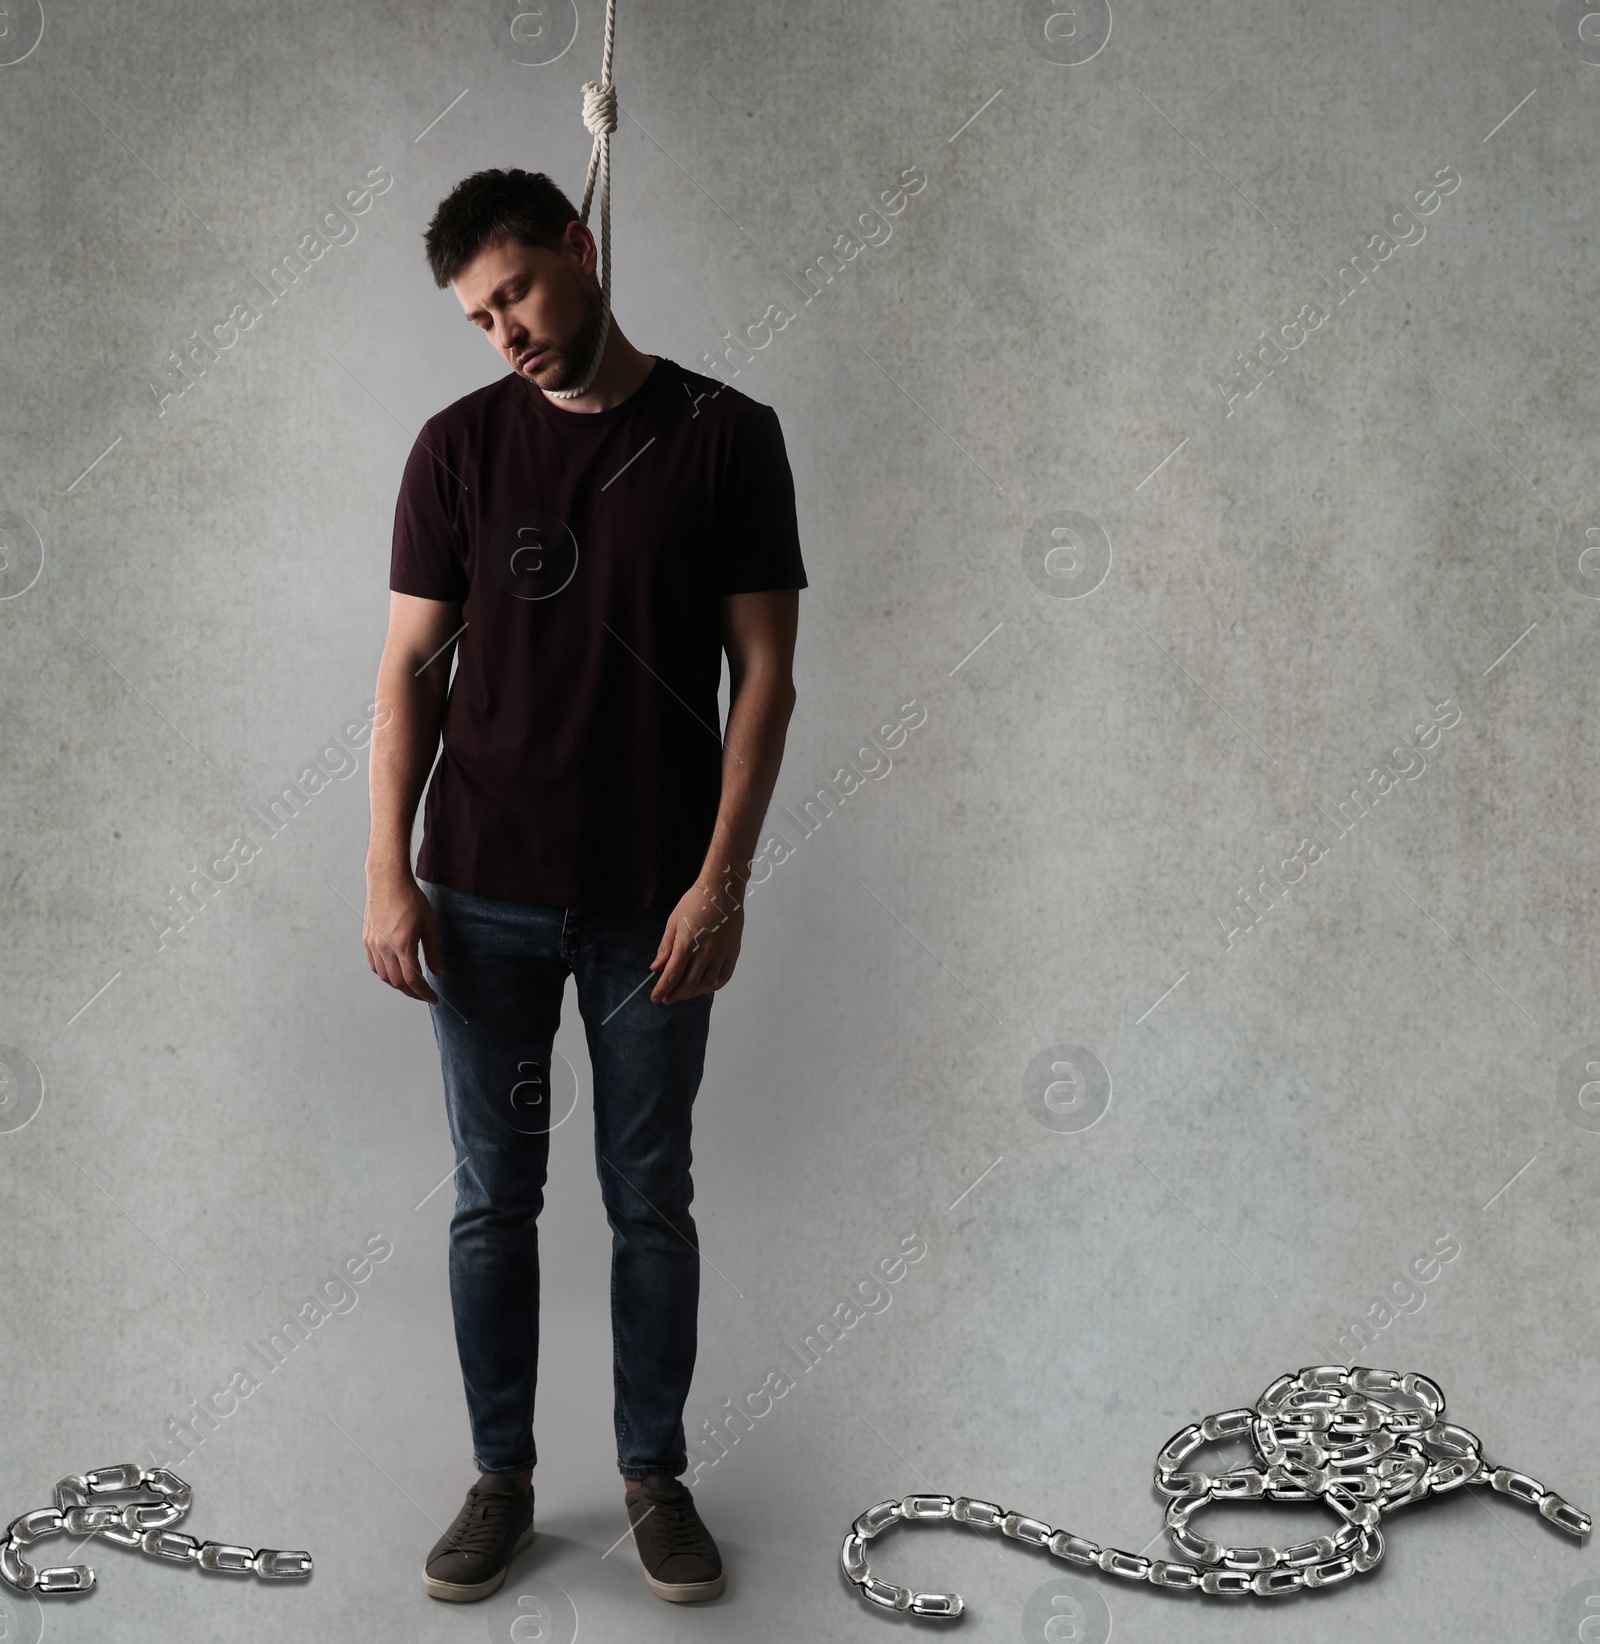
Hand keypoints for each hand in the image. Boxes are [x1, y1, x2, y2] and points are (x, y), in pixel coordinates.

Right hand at [363, 866, 444, 1002]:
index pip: (413, 980)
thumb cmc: (410, 899)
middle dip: (413, 993)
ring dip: (399, 985)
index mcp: (402, 945)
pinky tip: (395, 973)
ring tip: (412, 985)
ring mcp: (373, 945)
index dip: (424, 993)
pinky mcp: (367, 940)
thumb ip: (433, 951)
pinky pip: (375, 966)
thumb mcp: (429, 924)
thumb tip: (439, 974)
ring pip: (384, 977)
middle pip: (398, 982)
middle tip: (424, 994)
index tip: (433, 998)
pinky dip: (386, 975)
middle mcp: (384, 948)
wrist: (387, 881)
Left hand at [648, 875, 744, 1001]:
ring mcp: (721, 953)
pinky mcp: (733, 952)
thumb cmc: (695, 902)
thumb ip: (665, 947)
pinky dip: (712, 987)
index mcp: (686, 942)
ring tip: (683, 994)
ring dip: (693, 993)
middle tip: (667, 999)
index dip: (662, 990)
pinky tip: (703, 987)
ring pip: (706, 984)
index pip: (672, 975)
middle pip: (688, 983)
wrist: (722, 889)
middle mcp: (705, 951)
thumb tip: (656, 968)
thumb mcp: (674, 921)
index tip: (655, 998)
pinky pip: (723, 977)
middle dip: (675, 995)